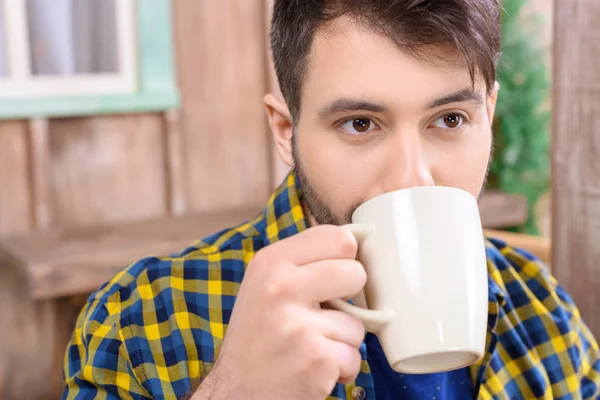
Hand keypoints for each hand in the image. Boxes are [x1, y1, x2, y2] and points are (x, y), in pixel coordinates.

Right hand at [194, 225, 366, 399]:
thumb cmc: (258, 337)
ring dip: (343, 340)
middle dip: (351, 298)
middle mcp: (282, 286)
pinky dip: (342, 368)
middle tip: (325, 313)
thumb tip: (355, 241)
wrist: (236, 392)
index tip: (334, 277)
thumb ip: (303, 262)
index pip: (338, 237)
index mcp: (271, 261)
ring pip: (359, 322)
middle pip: (356, 272)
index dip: (344, 259)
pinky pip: (355, 356)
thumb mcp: (265, 284)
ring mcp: (299, 323)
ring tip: (312, 346)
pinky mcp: (317, 357)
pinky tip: (315, 367)